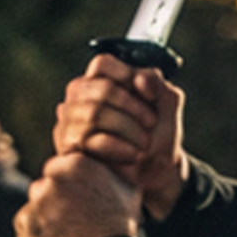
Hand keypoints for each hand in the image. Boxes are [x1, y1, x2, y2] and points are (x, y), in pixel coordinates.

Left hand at [15, 153, 140, 236]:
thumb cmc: (121, 224)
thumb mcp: (126, 189)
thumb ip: (106, 173)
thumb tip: (102, 169)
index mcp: (76, 165)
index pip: (57, 167)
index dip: (65, 184)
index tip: (74, 198)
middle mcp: (54, 180)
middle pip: (42, 186)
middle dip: (51, 200)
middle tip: (70, 217)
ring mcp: (39, 204)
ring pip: (33, 206)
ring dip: (43, 216)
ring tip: (64, 232)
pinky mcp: (29, 227)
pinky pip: (24, 225)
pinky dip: (34, 232)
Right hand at [52, 55, 187, 220]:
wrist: (156, 173)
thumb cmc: (157, 135)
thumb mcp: (166, 104)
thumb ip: (156, 83)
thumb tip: (138, 79)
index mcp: (102, 81)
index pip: (102, 63)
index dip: (127, 75)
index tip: (149, 95)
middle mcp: (80, 97)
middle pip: (101, 89)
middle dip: (133, 107)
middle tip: (152, 123)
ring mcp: (70, 120)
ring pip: (95, 114)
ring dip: (129, 129)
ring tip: (144, 143)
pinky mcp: (69, 145)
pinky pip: (90, 140)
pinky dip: (119, 147)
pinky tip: (133, 154)